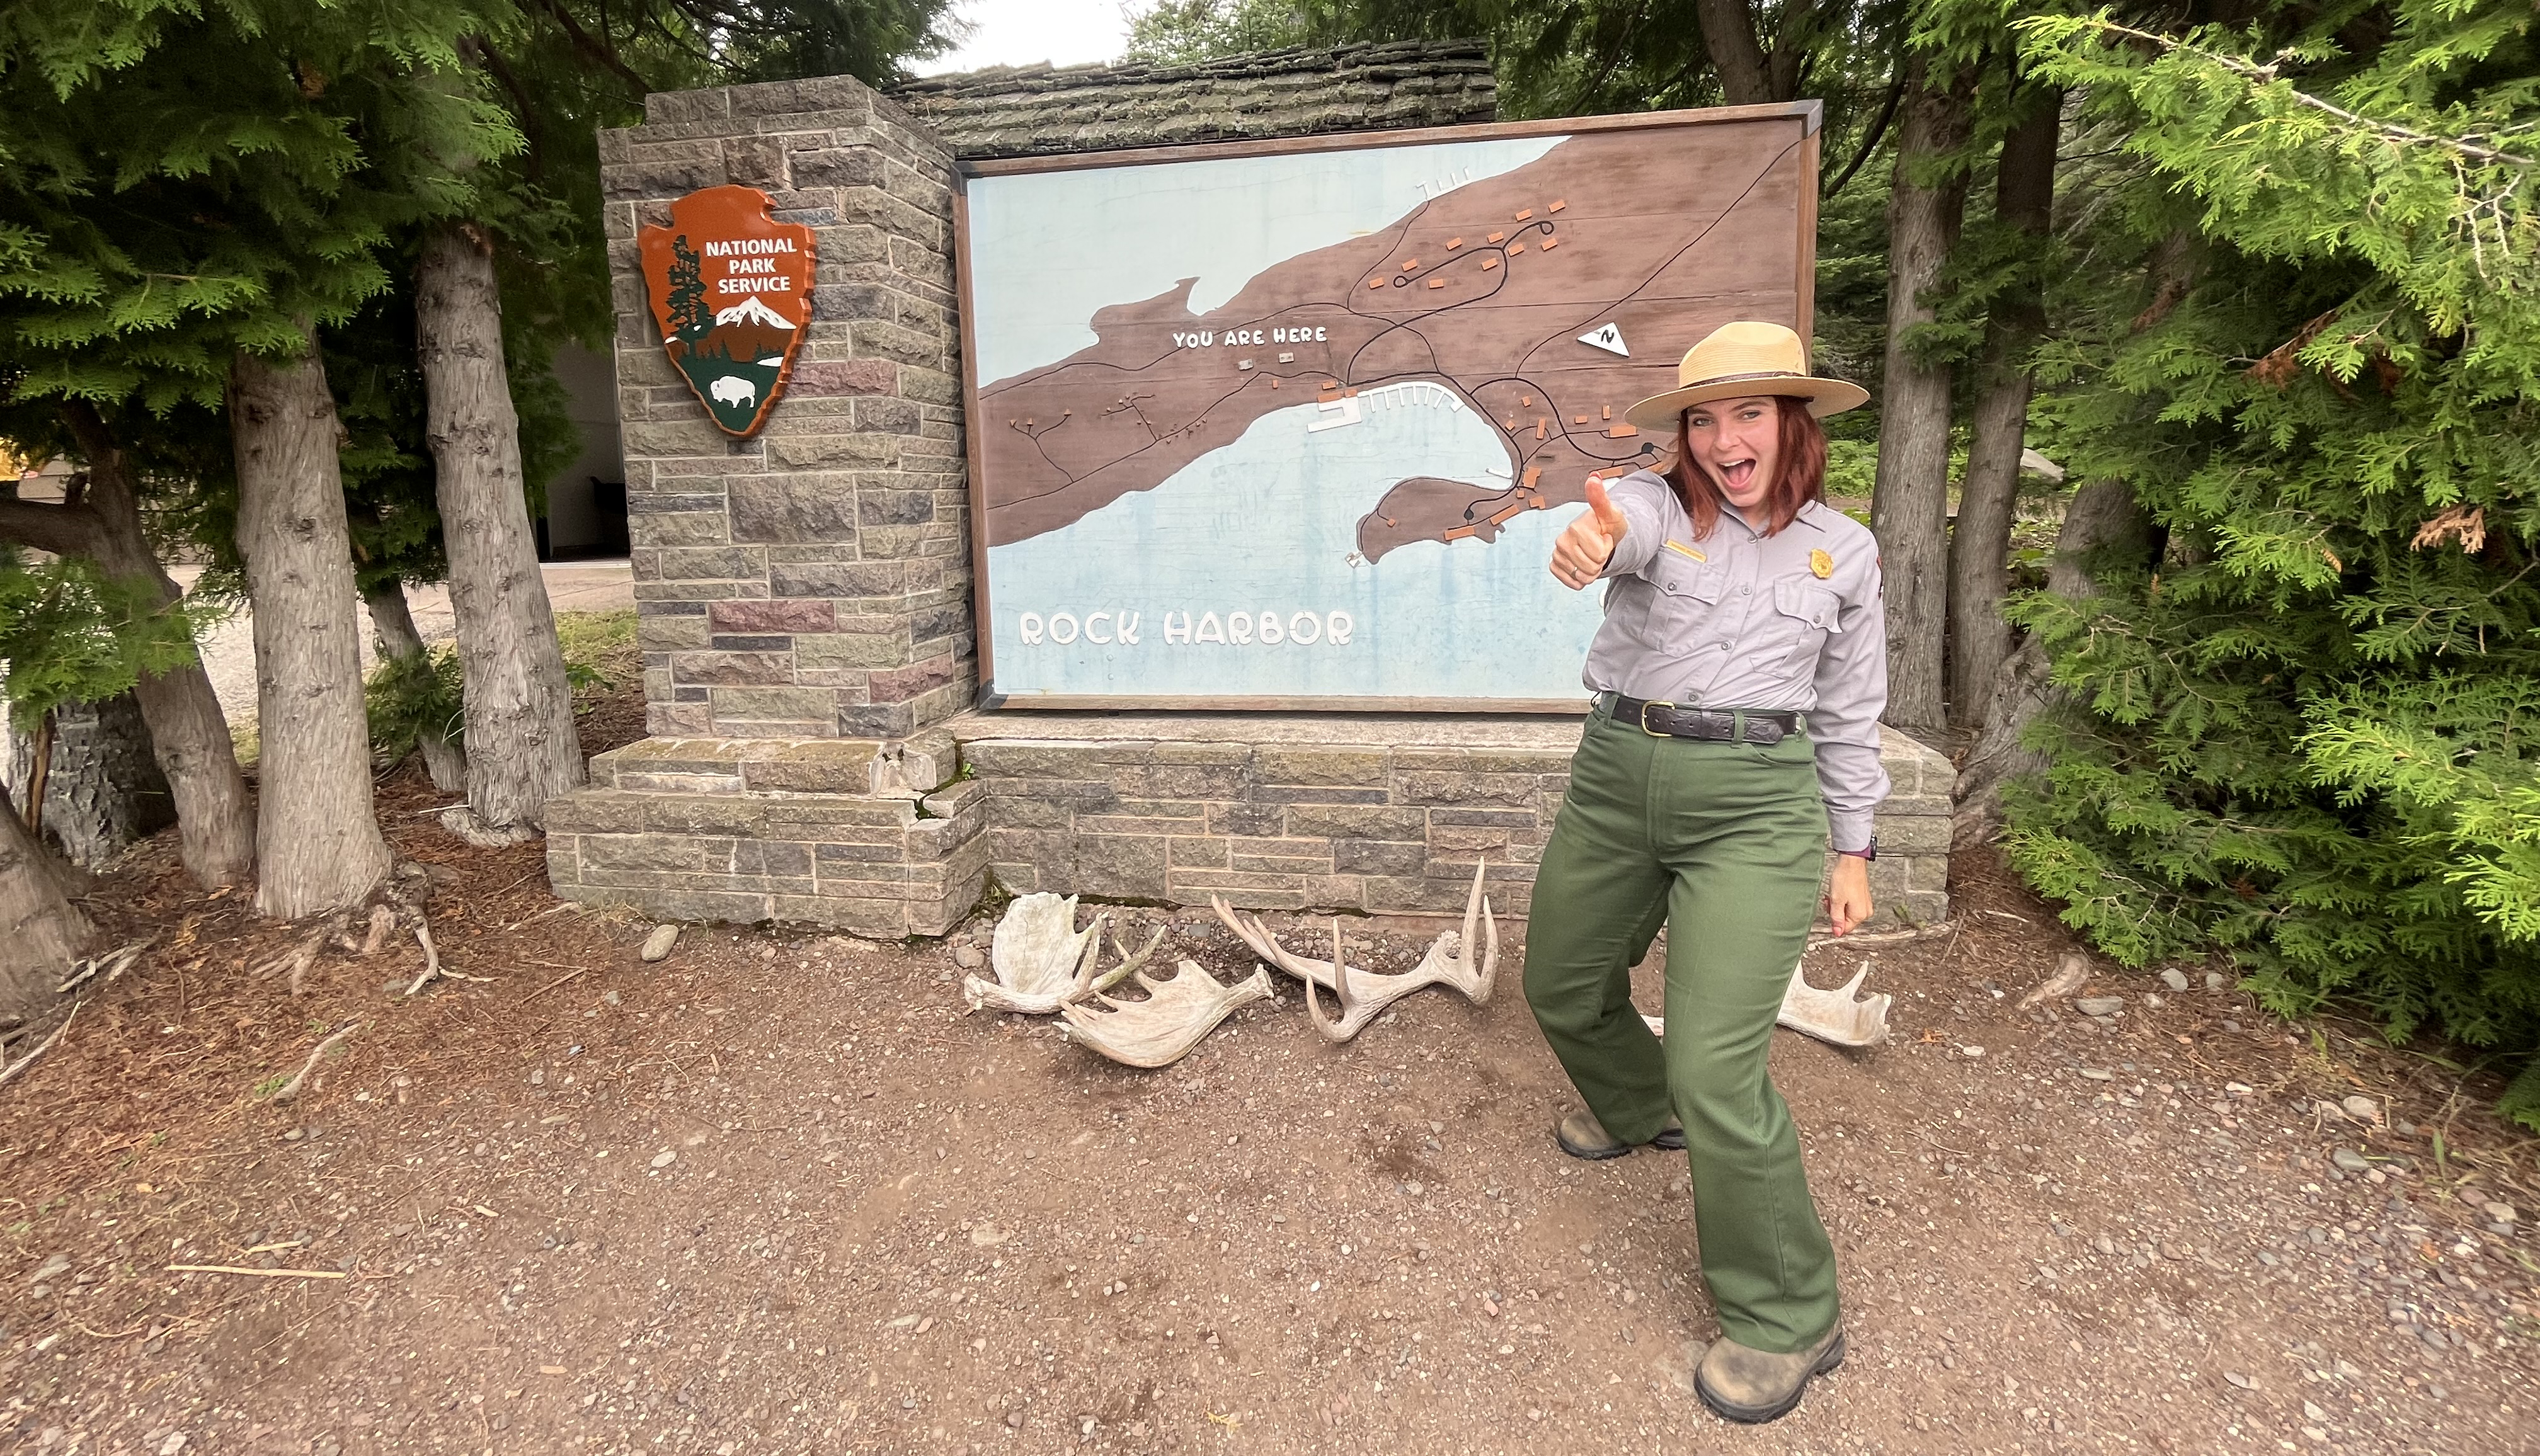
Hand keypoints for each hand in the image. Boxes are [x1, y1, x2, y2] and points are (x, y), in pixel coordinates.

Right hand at [1550, 475, 1627, 589]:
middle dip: (1601, 561)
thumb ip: (1600, 498)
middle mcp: (1562, 540)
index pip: (1600, 555)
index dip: (1607, 548)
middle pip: (1592, 568)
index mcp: (1575, 528)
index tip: (1604, 537)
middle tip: (1599, 548)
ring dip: (1593, 571)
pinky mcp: (1554, 565)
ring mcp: (1556, 554)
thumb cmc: (1607, 525)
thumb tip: (1593, 477)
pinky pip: (1572, 582)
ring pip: (1583, 577)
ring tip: (1592, 556)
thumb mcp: (1610, 513)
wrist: (1600, 536)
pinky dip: (1581, 579)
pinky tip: (1583, 566)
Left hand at [1824, 854, 1872, 935]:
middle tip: (1831, 901)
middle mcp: (1865, 912)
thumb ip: (1836, 918)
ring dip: (1838, 906)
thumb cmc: (1845, 878)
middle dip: (1835, 912)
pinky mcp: (1863, 898)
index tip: (1829, 910)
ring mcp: (1865, 905)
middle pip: (1846, 920)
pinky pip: (1850, 905)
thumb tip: (1837, 932)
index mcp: (1859, 915)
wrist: (1851, 862)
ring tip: (1834, 895)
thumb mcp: (1836, 901)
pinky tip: (1839, 893)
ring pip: (1847, 912)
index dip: (1834, 921)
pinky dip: (1843, 901)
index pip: (1844, 928)